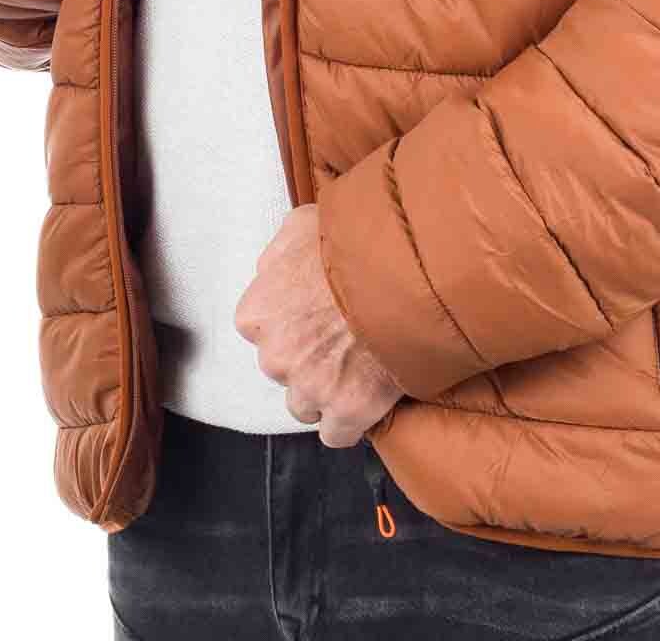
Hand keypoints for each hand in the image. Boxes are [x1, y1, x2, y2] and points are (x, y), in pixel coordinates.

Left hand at [234, 204, 405, 447]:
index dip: (293, 324)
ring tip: (360, 364)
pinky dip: (350, 422)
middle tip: (344, 335)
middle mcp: (275, 355)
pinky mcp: (347, 410)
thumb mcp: (301, 225)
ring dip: (327, 390)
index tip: (318, 316)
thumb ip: (276, 255)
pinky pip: (336, 434)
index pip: (263, 332)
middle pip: (285, 369)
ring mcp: (310, 387)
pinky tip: (367, 398)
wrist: (404, 269)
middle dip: (309, 357)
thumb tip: (271, 271)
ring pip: (305, 405)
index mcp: (256, 314)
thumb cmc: (354, 242)